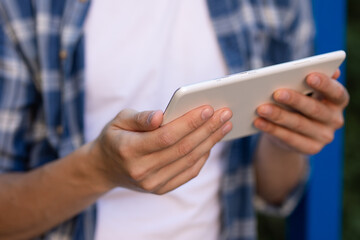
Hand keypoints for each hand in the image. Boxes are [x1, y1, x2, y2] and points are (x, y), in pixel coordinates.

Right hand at [89, 106, 231, 194]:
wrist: (106, 168)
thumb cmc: (116, 137)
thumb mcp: (119, 120)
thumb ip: (140, 118)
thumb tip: (160, 116)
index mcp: (129, 150)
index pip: (166, 136)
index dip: (189, 123)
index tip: (208, 108)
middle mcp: (141, 171)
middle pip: (182, 149)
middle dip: (207, 129)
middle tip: (225, 113)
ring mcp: (152, 183)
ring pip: (189, 161)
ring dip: (210, 142)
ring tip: (225, 125)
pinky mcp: (161, 189)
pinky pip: (188, 173)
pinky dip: (203, 157)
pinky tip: (212, 142)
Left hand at [254, 69, 348, 153]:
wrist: (292, 130)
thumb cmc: (298, 102)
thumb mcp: (303, 90)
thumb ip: (303, 80)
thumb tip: (304, 69)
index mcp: (338, 100)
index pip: (336, 92)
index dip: (325, 84)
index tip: (309, 76)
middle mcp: (335, 119)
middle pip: (315, 109)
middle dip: (295, 100)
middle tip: (277, 93)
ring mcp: (324, 136)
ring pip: (299, 124)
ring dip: (279, 116)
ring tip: (261, 108)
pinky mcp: (310, 148)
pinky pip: (289, 138)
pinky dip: (272, 129)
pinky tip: (258, 122)